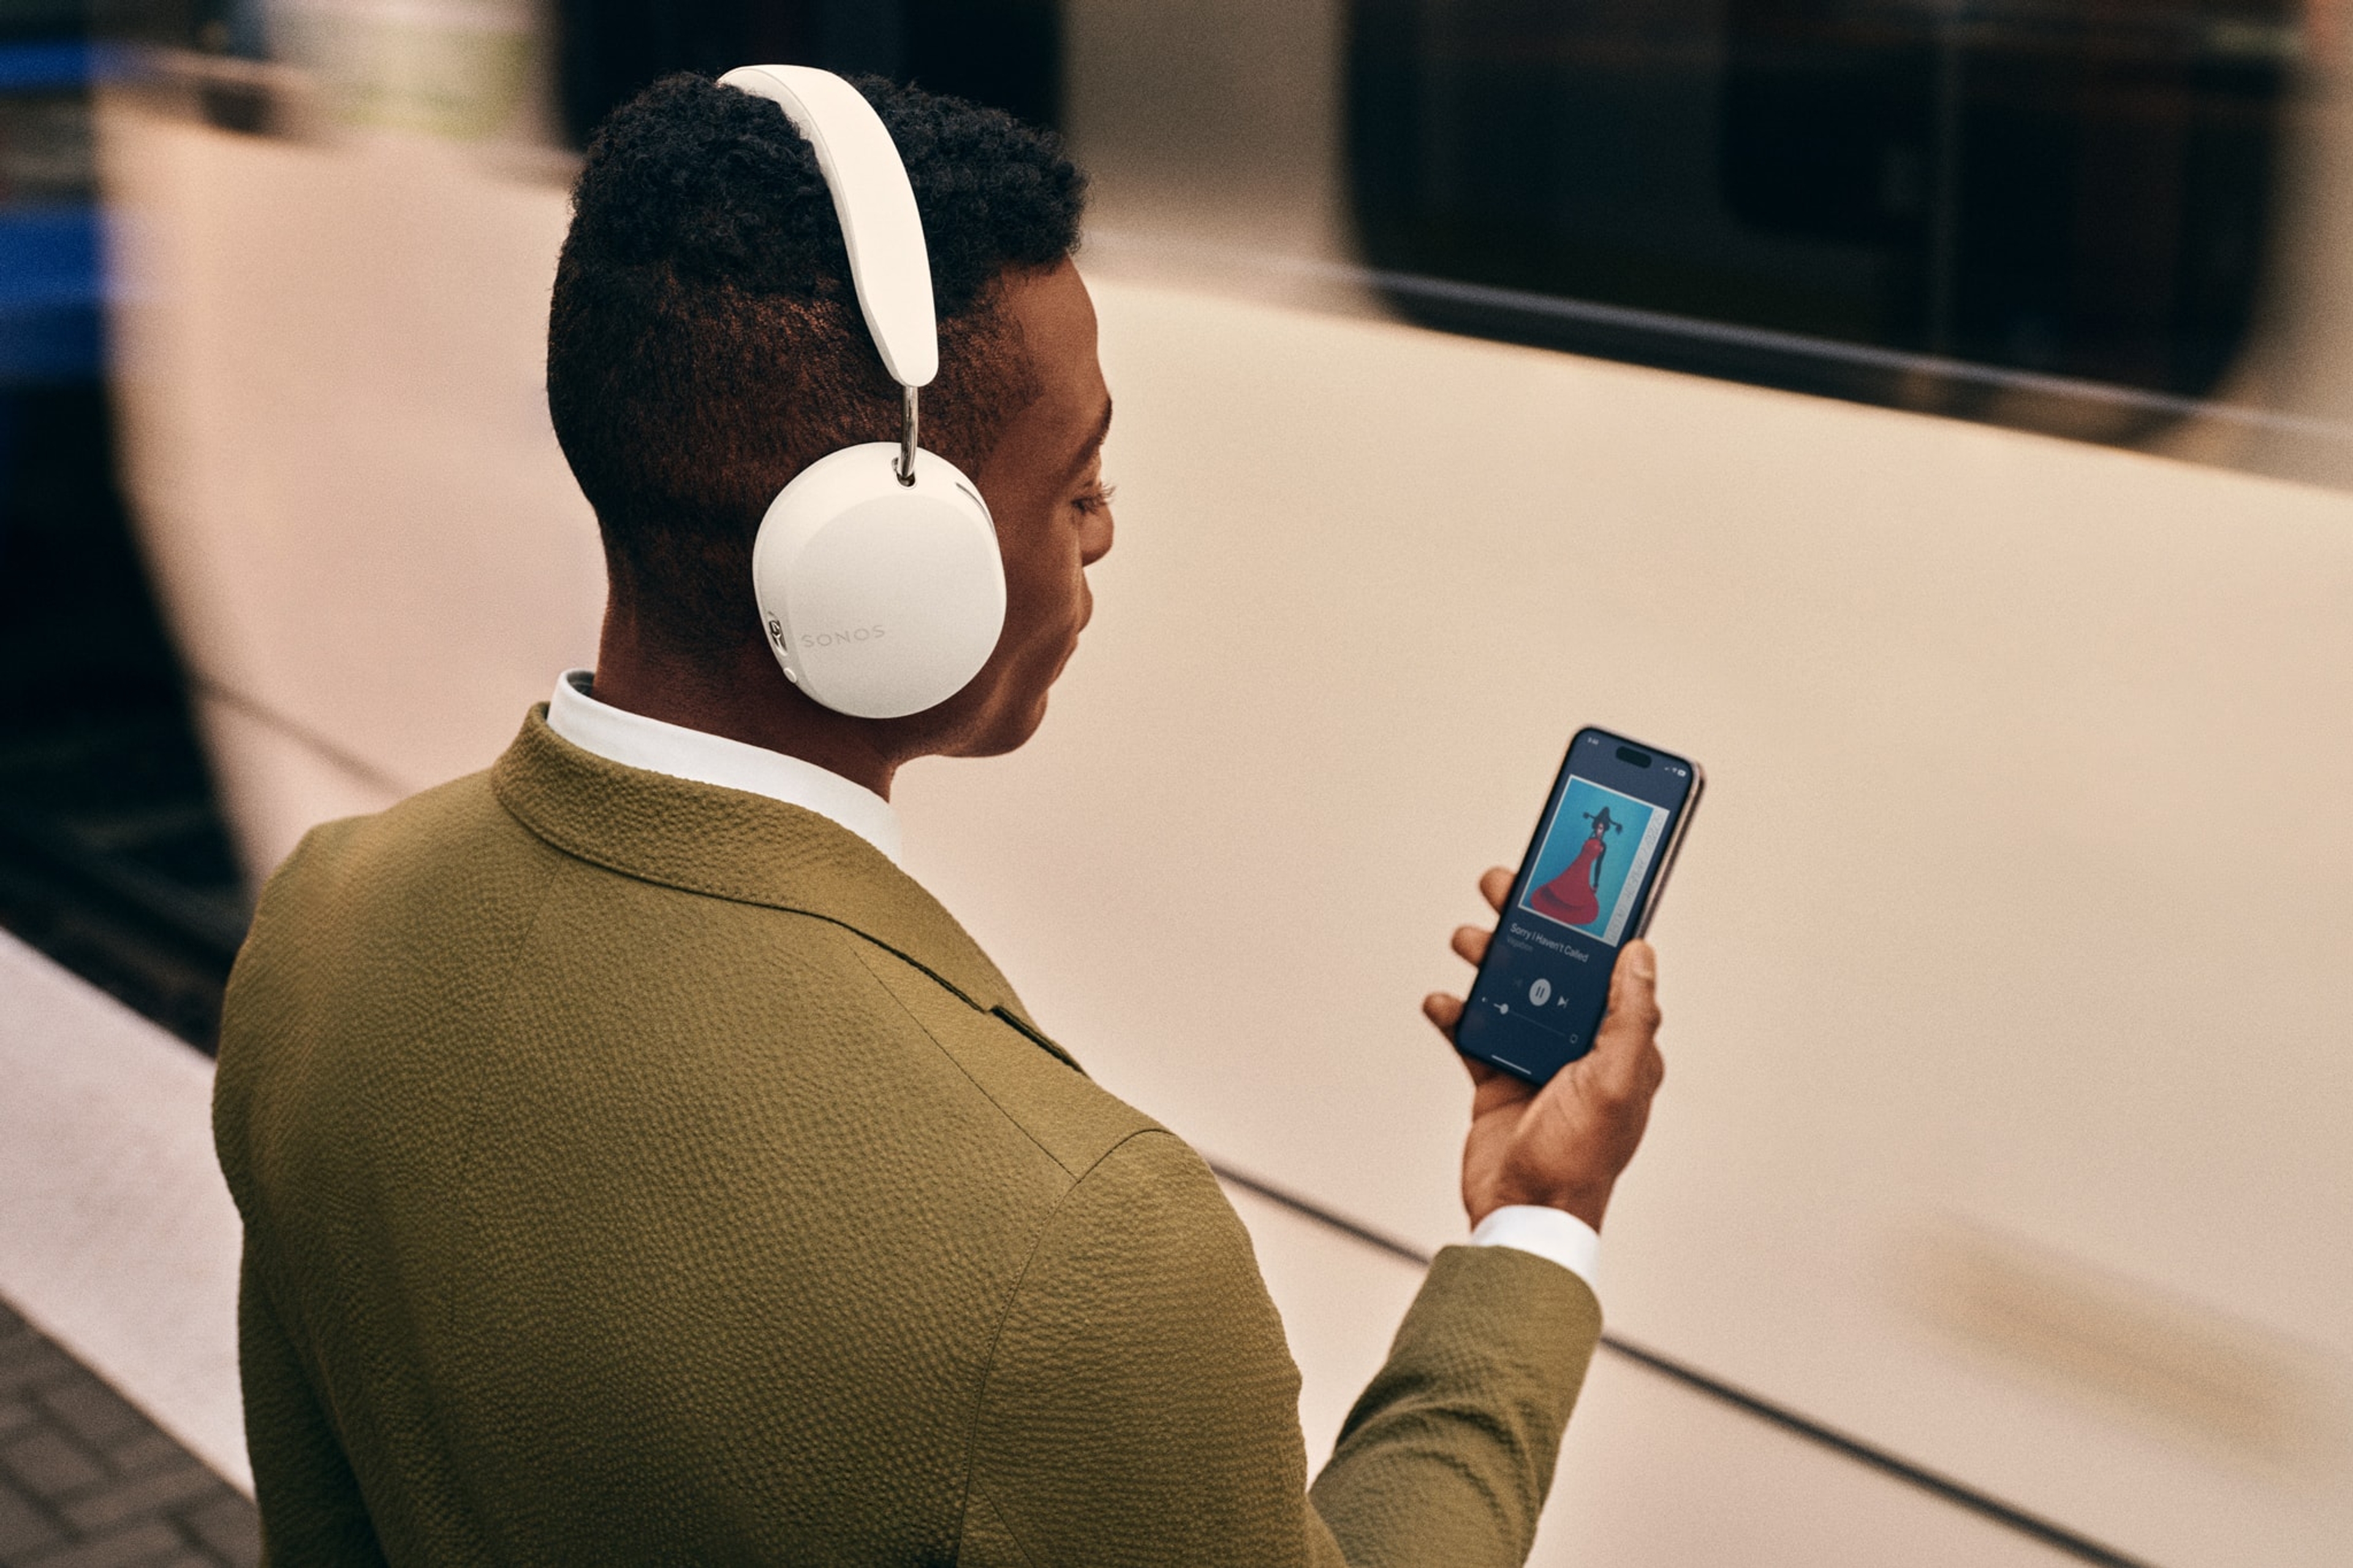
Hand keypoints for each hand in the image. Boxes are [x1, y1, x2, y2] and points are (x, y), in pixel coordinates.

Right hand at [1423, 867, 1666, 1231]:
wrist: (1523, 1214)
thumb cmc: (1579, 1159)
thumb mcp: (1616, 1081)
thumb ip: (1628, 1016)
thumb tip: (1641, 953)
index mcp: (1620, 1043)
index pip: (1609, 966)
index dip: (1590, 921)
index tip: (1569, 879)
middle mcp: (1580, 1045)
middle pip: (1553, 966)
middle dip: (1527, 923)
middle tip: (1503, 887)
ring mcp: (1536, 1059)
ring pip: (1510, 989)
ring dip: (1487, 960)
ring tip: (1467, 940)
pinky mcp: (1497, 1077)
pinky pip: (1473, 1031)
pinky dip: (1455, 1011)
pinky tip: (1442, 1000)